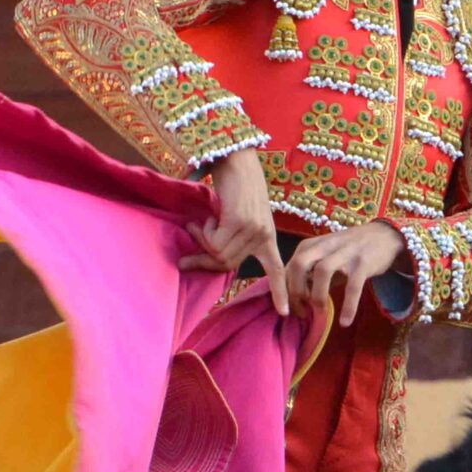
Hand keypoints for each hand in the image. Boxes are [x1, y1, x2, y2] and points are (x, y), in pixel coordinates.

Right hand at [180, 151, 288, 312]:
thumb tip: (211, 258)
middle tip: (186, 254)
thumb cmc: (234, 185)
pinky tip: (206, 217)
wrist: (236, 158)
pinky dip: (203, 231)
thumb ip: (232, 237)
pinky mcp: (240, 222)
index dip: (279, 292)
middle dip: (203, 260)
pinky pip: (214, 242)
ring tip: (201, 222)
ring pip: (219, 254)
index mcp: (267, 236)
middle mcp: (264, 235)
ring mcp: (254, 229)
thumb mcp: (238, 215)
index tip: (284, 313)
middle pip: (228, 265)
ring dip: (202, 239)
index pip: (277, 269)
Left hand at [278, 220, 405, 326]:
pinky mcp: (364, 263)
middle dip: (295, 291)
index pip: (289, 266)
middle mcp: (325, 246)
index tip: (290, 310)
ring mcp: (345, 253)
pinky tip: (345, 322)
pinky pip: (353, 286)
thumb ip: (309, 273)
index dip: (285, 290)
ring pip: (323, 271)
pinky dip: (348, 306)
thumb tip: (294, 299)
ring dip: (318, 296)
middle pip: (299, 265)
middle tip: (301, 311)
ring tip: (320, 313)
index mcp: (311, 245)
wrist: (384, 236)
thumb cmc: (349, 251)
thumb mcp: (325, 258)